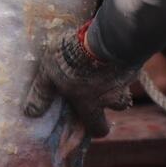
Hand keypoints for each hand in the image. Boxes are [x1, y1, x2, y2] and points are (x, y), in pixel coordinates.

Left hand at [23, 21, 137, 138]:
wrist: (104, 37)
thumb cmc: (72, 60)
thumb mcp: (50, 75)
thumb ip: (42, 94)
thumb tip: (31, 113)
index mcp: (91, 105)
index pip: (98, 129)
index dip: (97, 128)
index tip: (94, 122)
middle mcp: (113, 96)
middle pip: (120, 106)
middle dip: (113, 101)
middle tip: (104, 90)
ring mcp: (127, 78)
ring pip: (126, 84)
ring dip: (119, 80)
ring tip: (109, 67)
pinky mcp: (135, 59)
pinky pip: (131, 65)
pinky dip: (123, 61)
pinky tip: (115, 51)